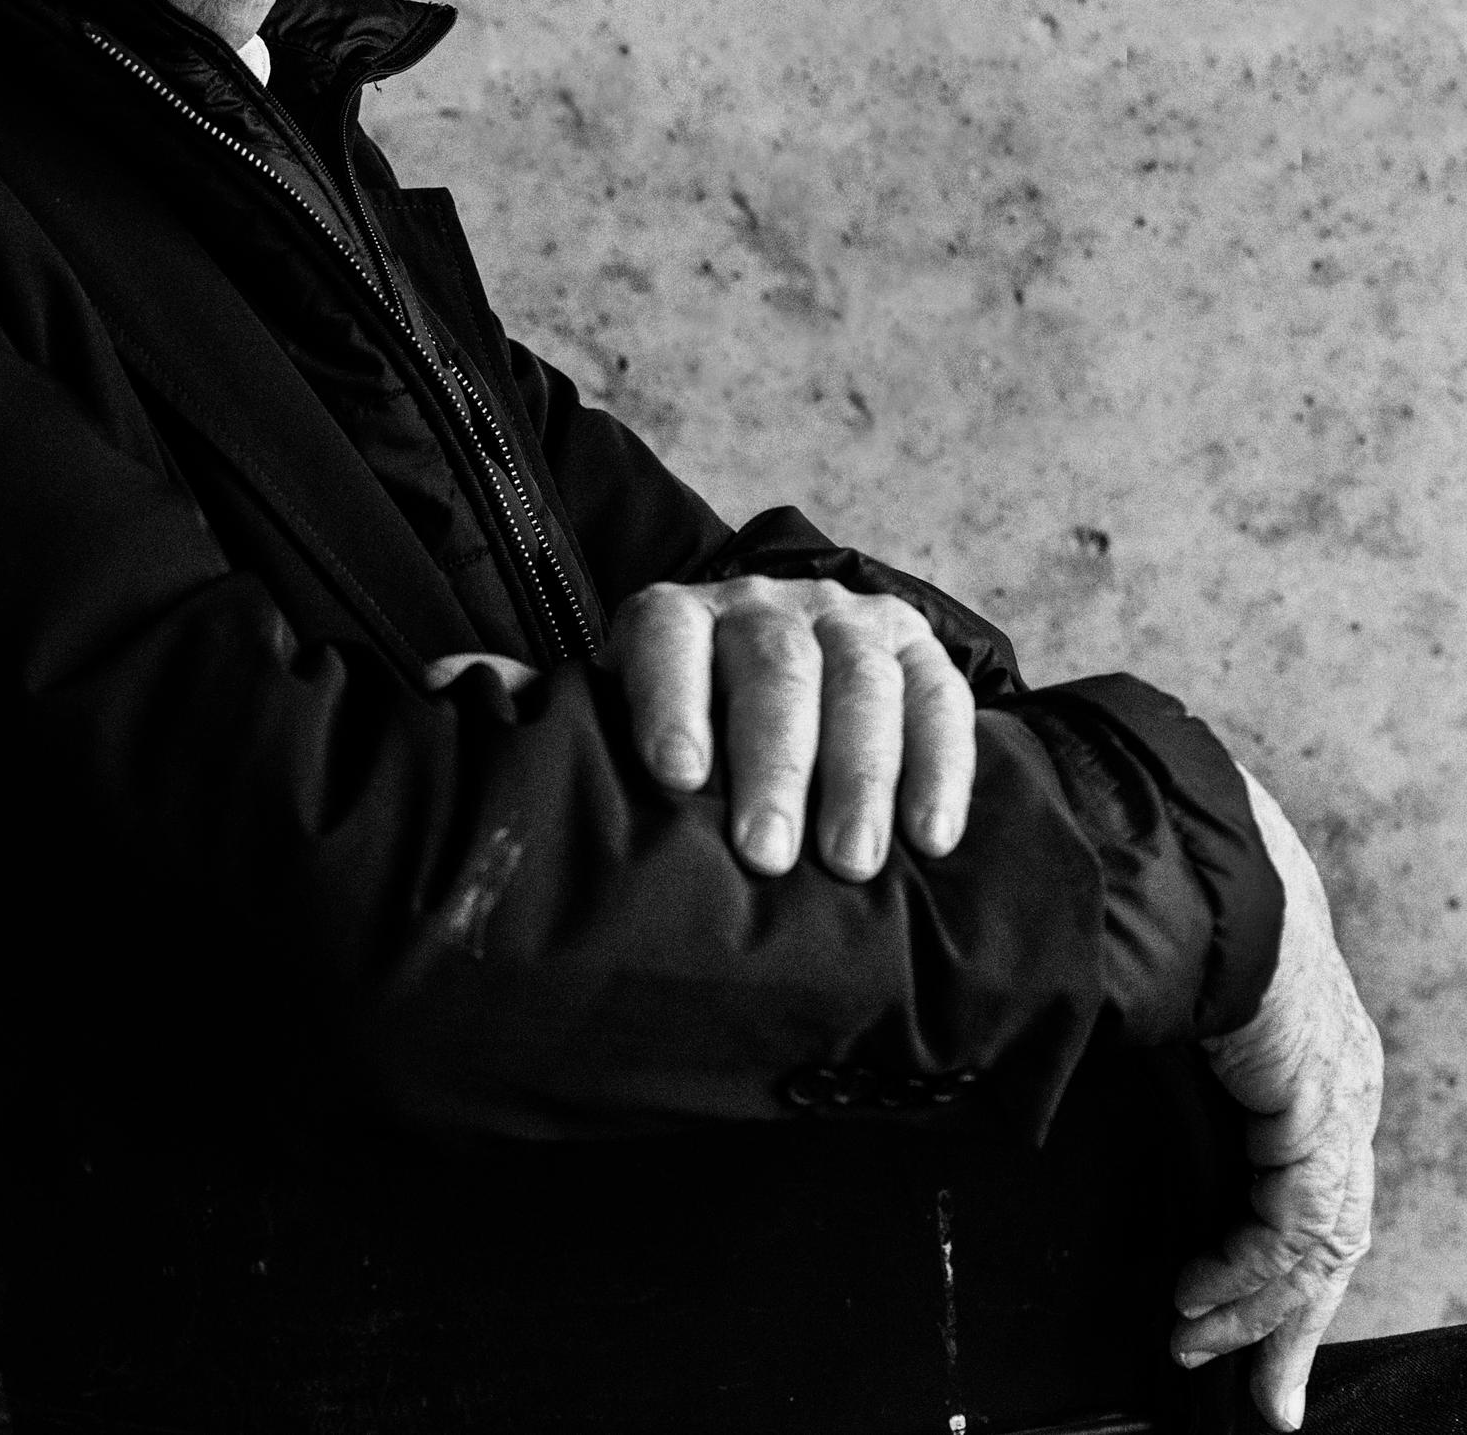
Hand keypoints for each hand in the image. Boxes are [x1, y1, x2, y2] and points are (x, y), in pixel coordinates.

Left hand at [608, 575, 976, 878]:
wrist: (771, 674)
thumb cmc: (686, 733)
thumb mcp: (625, 721)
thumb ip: (590, 733)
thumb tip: (525, 739)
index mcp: (680, 617)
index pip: (669, 636)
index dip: (671, 700)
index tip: (679, 775)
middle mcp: (765, 606)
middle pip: (776, 667)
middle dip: (775, 763)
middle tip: (767, 854)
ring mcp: (847, 621)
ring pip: (861, 682)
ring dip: (860, 776)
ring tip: (849, 861)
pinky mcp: (915, 649)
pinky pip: (940, 701)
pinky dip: (941, 769)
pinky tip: (931, 836)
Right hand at [1173, 767, 1382, 1429]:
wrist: (1182, 852)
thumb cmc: (1158, 899)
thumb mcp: (1161, 993)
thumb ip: (1154, 1051)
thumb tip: (1081, 1090)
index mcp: (1306, 1049)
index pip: (1311, 1178)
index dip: (1272, 1259)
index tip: (1216, 1312)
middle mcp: (1338, 1081)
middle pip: (1326, 1228)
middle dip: (1281, 1316)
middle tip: (1254, 1390)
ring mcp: (1335, 1097)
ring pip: (1316, 1240)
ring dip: (1255, 1308)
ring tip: (1196, 1341)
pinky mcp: (1316, 1109)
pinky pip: (1295, 1224)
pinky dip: (1248, 1273)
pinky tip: (1200, 1296)